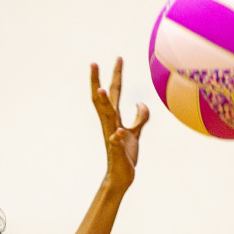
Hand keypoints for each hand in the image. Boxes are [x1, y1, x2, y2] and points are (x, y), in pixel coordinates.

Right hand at [91, 58, 149, 191]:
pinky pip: (116, 141)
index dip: (116, 75)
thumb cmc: (126, 154)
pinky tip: (119, 131)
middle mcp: (110, 124)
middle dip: (97, 81)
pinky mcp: (117, 150)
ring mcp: (112, 136)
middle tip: (93, 63)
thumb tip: (140, 103)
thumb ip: (140, 117)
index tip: (118, 57)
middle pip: (102, 99)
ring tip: (100, 89)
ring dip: (103, 104)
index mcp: (115, 118)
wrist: (121, 176)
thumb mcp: (136, 132)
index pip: (114, 93)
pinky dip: (117, 136)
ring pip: (106, 117)